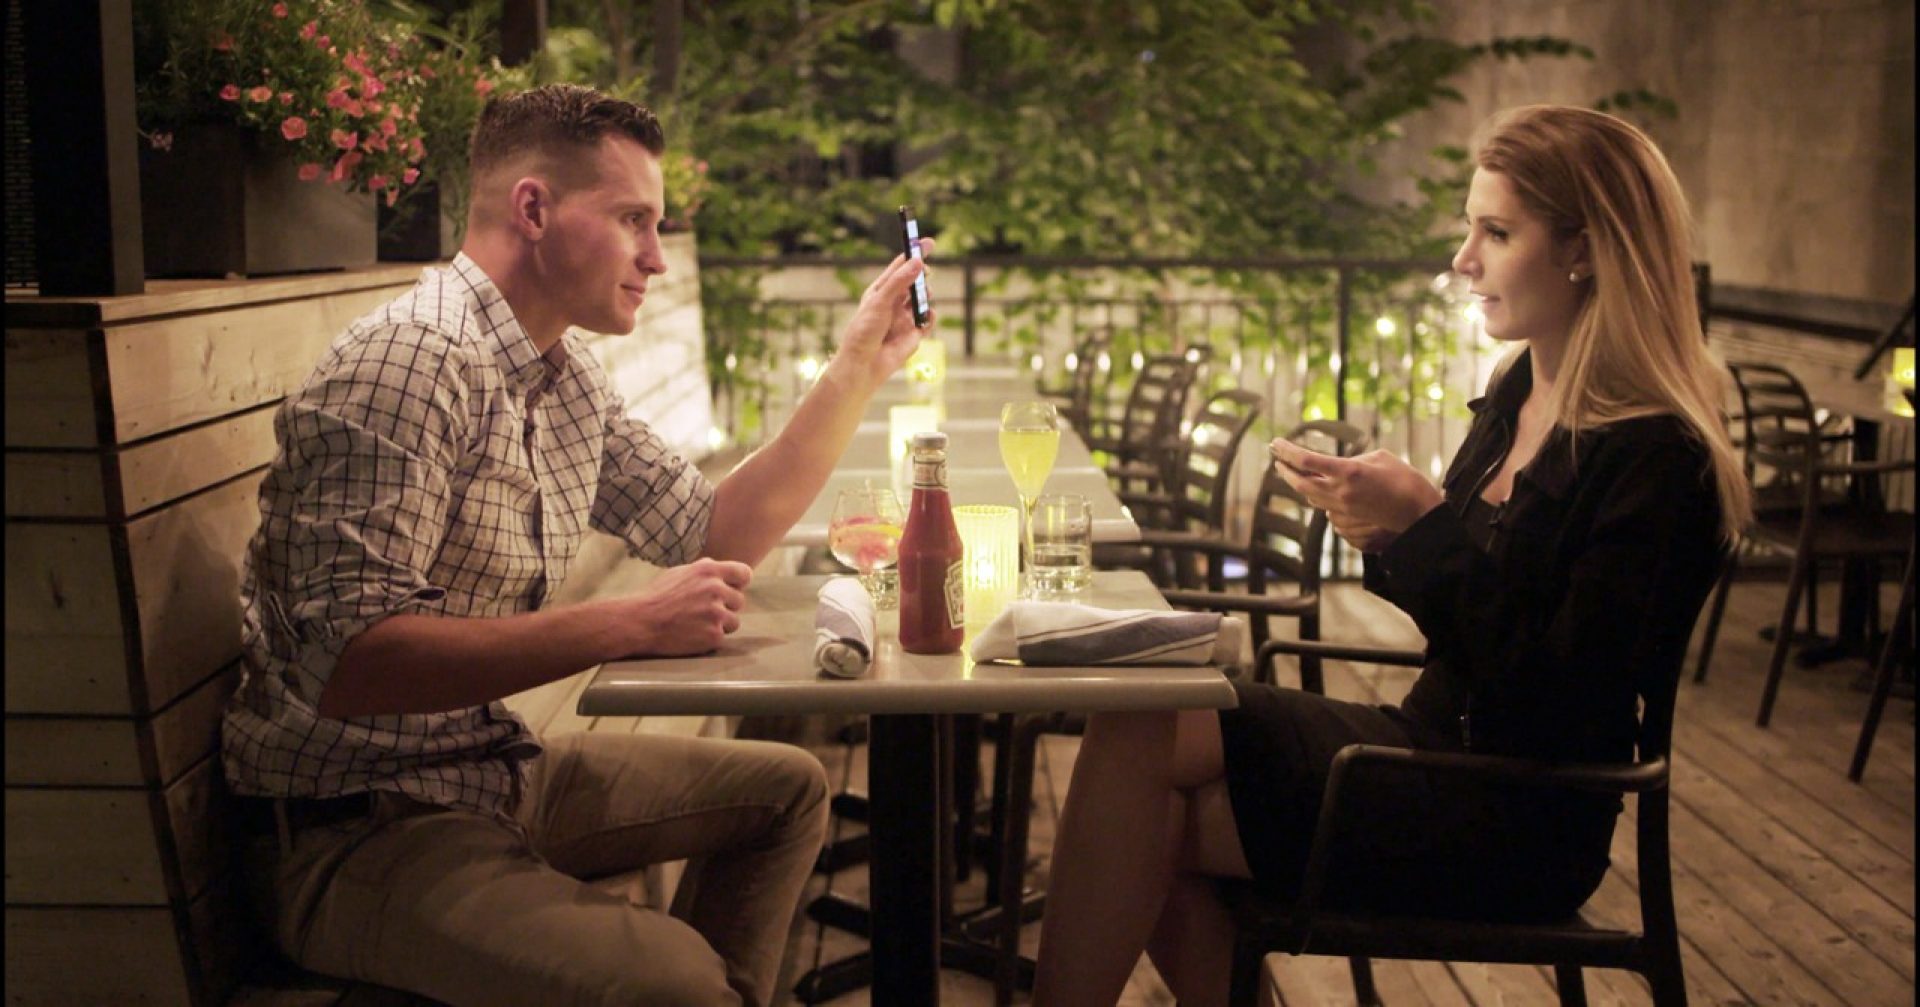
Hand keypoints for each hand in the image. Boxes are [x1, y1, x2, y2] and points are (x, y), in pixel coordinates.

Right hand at [621, 557, 753, 656]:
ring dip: (720, 624)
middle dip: (726, 607)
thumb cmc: (657, 597)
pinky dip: (710, 638)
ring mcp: (716, 613)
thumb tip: (722, 569)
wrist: (640, 622)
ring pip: (734, 621)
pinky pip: (723, 637)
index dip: (738, 583)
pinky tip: (693, 634)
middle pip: (739, 600)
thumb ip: (704, 571)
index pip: (744, 573)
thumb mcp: (680, 573)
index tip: (731, 590)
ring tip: (697, 624)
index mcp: (708, 571)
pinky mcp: (714, 635)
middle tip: (704, 612)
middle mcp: (715, 589)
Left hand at [827, 238, 935, 390]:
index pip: (900, 267)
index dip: (914, 253)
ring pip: (923, 299)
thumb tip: (919, 263)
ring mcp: (905, 317)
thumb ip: (900, 282)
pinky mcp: (914, 334)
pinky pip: (928, 319)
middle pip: (914, 280)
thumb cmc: (864, 332)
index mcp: (881, 290)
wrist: (864, 365)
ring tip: (922, 296)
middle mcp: (894, 302)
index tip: (927, 242)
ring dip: (926, 294)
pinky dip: (930, 315)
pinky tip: (926, 314)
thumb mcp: (880, 302)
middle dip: (923, 274)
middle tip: (927, 270)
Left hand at [1269, 438, 1444, 550]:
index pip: (1306, 461)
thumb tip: (1338, 467)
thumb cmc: (1405, 480)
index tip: (1275, 443)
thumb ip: (1354, 460)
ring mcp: (1343, 509)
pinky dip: (1315, 496)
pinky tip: (1316, 488)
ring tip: (1291, 471)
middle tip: (1276, 459)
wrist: (1419, 514)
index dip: (1286, 451)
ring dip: (1299, 484)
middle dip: (1285, 470)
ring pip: (1309, 497)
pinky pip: (1323, 507)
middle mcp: (1340, 492)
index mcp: (1348, 472)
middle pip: (1300, 483)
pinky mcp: (1348, 519)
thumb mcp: (1379, 458)